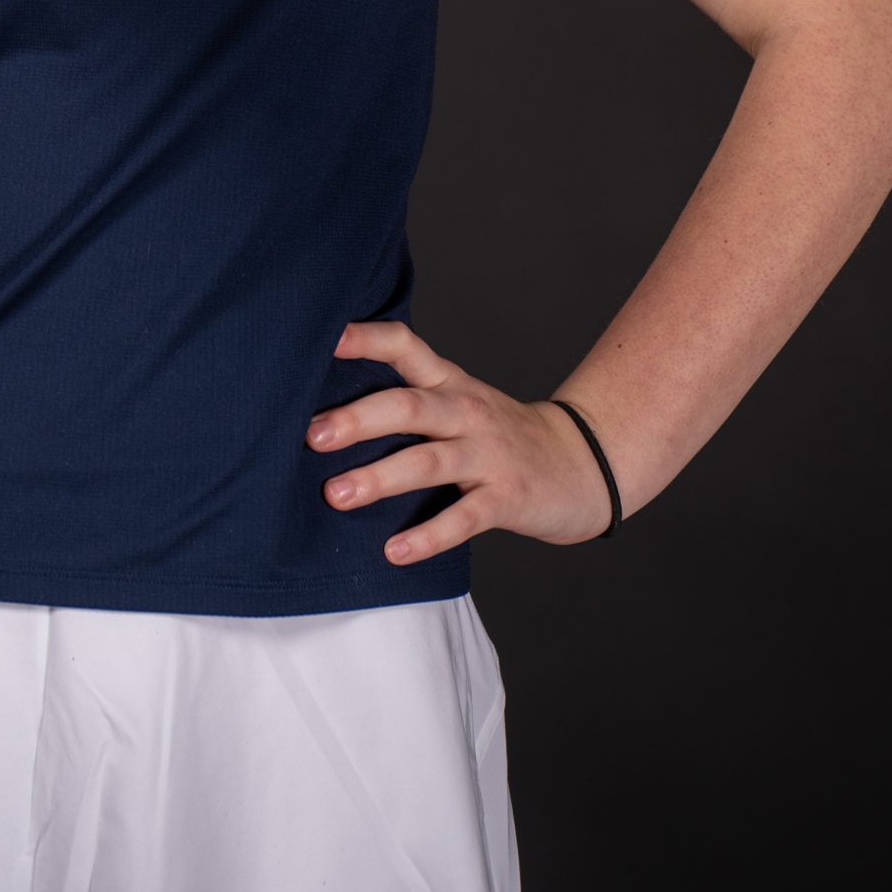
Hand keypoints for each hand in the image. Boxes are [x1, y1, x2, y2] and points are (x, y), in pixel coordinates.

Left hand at [305, 319, 615, 563]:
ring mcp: (488, 454)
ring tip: (336, 494)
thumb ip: (405, 399)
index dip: (367, 340)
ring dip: (381, 478)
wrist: (580, 462)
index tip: (325, 339)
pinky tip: (394, 552)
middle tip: (312, 435)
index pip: (406, 347)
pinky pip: (464, 517)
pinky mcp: (506, 497)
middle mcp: (466, 410)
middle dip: (359, 420)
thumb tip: (321, 411)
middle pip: (410, 406)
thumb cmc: (496, 434)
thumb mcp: (456, 402)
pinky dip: (428, 535)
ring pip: (429, 461)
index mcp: (448, 382)